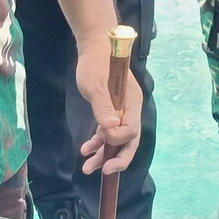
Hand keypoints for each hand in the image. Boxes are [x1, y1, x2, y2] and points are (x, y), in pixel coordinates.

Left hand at [76, 36, 144, 175]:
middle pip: (130, 141)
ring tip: (87, 168)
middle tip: (104, 172)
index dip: (118, 140)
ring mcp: (122, 112)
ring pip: (117, 140)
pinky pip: (108, 133)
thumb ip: (103, 106)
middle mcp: (130, 110)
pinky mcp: (111, 111)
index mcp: (132, 102)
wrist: (95, 47)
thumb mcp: (96, 85)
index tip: (102, 139)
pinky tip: (86, 149)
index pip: (131, 130)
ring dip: (104, 155)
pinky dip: (98, 143)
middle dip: (118, 159)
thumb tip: (111, 129)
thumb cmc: (96, 63)